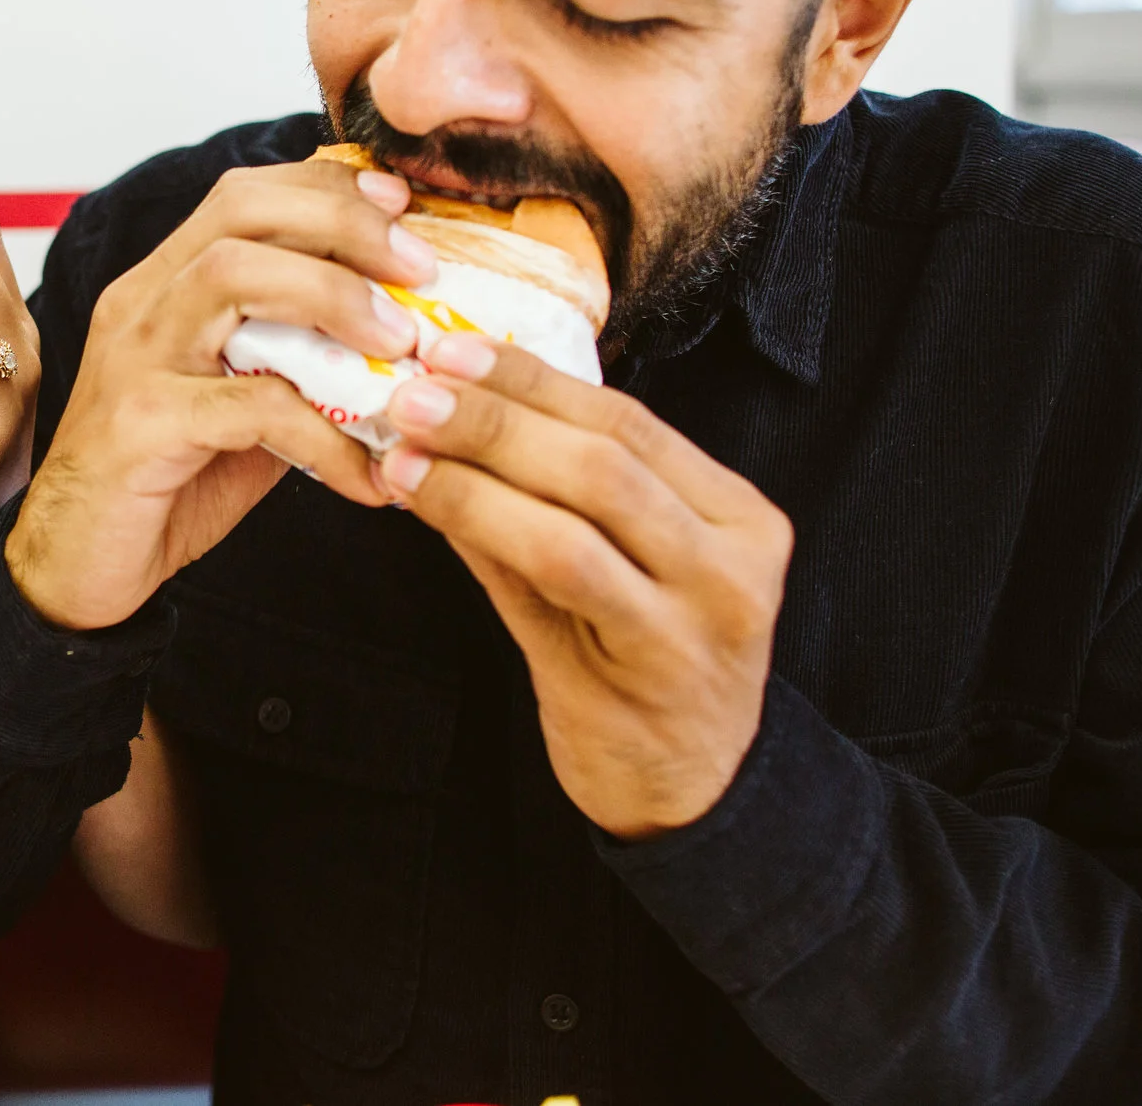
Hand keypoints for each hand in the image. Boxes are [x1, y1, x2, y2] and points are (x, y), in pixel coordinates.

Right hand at [8, 160, 436, 630]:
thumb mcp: (246, 405)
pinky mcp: (141, 425)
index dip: (328, 188)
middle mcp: (142, 302)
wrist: (76, 568)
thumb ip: (302, 361)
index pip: (243, 195)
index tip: (404, 208)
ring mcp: (135, 357)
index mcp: (165, 284)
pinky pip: (249, 406)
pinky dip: (326, 434)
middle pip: (240, 212)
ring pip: (234, 277)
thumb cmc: (166, 483)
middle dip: (343, 223)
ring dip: (335, 297)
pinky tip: (369, 473)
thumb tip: (406, 338)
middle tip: (422, 269)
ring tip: (403, 346)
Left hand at [378, 331, 793, 839]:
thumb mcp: (617, 570)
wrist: (691, 793)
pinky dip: (484, 527)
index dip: (536, 379)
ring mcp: (701, 617)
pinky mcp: (651, 668)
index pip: (630, 422)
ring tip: (404, 442)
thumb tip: (449, 414)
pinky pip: (556, 578)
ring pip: (577, 516)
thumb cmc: (641, 667)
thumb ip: (548, 499)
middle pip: (605, 458)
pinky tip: (426, 502)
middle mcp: (734, 559)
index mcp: (737, 514)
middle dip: (500, 414)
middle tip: (416, 387)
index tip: (455, 347)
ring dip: (478, 470)